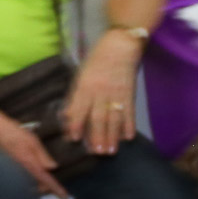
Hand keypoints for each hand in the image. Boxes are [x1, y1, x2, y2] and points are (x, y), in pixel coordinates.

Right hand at [0, 109, 69, 198]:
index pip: (46, 180)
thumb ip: (42, 154)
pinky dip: (31, 178)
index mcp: (29, 163)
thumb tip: (53, 167)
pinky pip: (23, 178)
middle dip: (47, 188)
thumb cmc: (11, 131)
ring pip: (30, 184)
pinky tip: (33, 170)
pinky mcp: (10, 168)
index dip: (56, 190)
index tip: (65, 198)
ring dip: (39, 184)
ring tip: (46, 178)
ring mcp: (14, 171)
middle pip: (38, 186)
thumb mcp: (31, 139)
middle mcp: (21, 171)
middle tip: (56, 184)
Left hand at [62, 32, 139, 155]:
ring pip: (113, 118)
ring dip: (112, 135)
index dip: (76, 123)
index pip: (79, 107)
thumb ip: (76, 94)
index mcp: (85, 85)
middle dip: (97, 136)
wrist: (120, 46)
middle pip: (98, 116)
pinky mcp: (129, 93)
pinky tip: (128, 137)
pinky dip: (129, 125)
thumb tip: (68, 115)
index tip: (74, 139)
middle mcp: (100, 91)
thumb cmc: (96, 59)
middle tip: (97, 152)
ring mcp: (116, 93)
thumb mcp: (81, 74)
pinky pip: (129, 111)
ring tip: (111, 151)